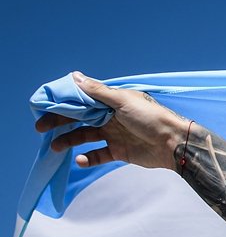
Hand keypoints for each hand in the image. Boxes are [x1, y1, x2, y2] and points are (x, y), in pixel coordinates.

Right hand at [35, 72, 191, 170]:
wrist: (173, 143)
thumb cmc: (151, 118)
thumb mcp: (123, 101)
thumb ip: (98, 92)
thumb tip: (74, 77)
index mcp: (111, 102)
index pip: (81, 100)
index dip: (63, 103)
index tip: (43, 107)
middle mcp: (110, 117)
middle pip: (79, 118)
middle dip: (59, 123)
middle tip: (40, 128)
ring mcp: (114, 134)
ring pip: (85, 137)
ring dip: (69, 141)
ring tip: (55, 147)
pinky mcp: (120, 152)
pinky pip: (99, 155)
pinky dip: (88, 158)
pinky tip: (80, 160)